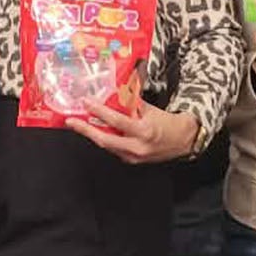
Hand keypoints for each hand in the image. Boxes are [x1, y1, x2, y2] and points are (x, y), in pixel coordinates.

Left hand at [68, 98, 200, 164]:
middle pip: (104, 140)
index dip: (99, 111)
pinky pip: (114, 149)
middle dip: (85, 131)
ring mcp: (134, 157)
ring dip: (93, 135)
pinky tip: (97, 132)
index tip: (86, 103)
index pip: (116, 121)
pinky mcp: (132, 161)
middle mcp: (137, 147)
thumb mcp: (150, 110)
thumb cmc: (168, 123)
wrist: (184, 141)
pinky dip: (105, 140)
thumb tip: (114, 95)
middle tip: (71, 122)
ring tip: (79, 125)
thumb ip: (131, 104)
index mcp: (143, 132)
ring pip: (107, 146)